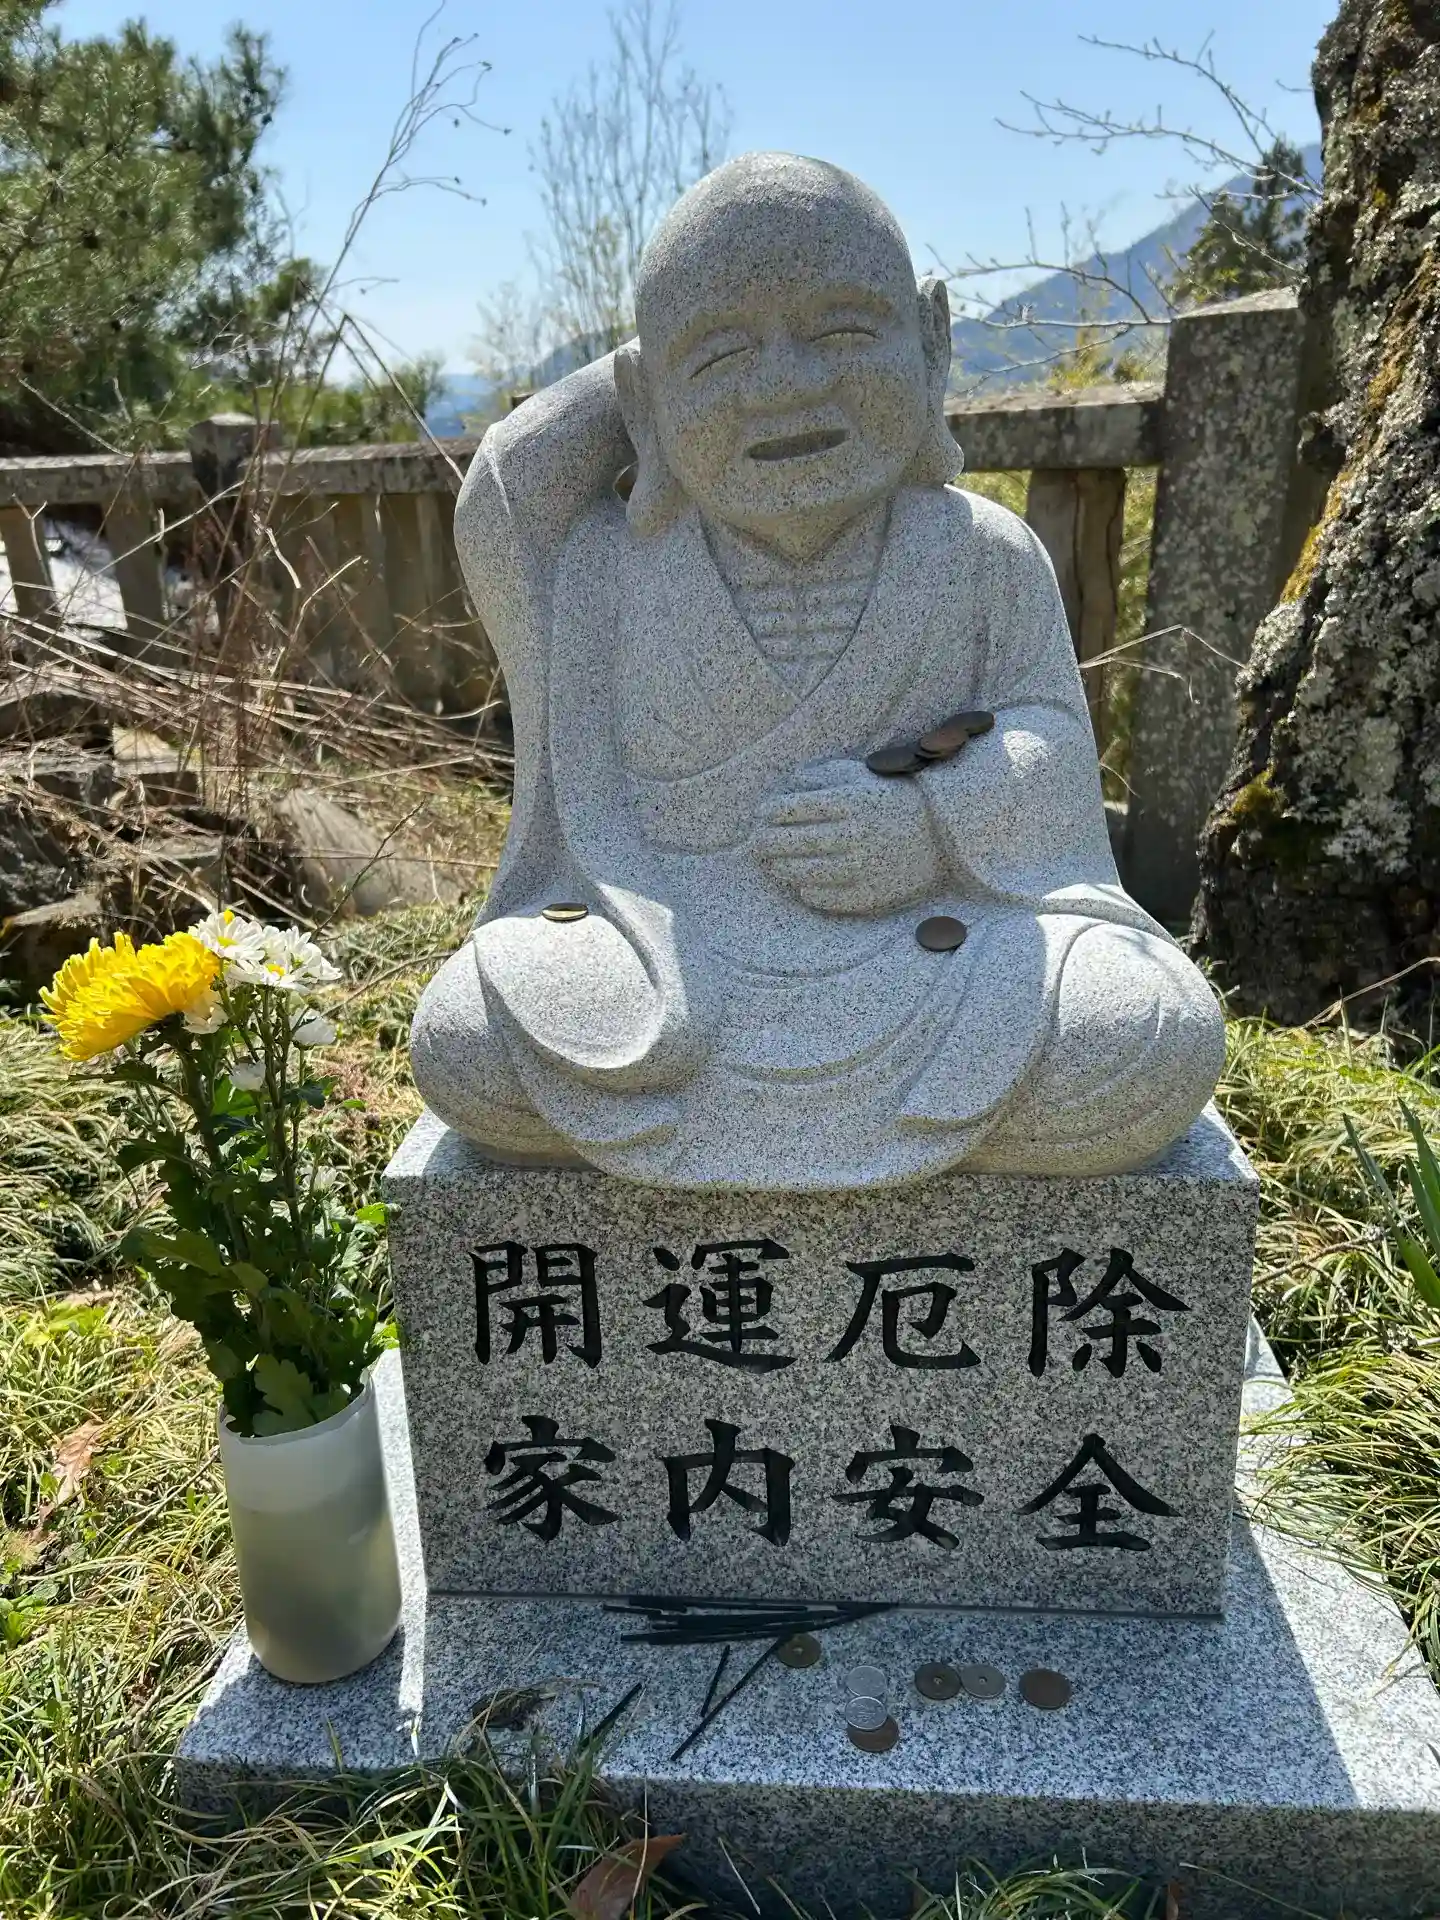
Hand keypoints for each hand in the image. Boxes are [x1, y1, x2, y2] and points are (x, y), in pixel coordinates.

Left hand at [753, 759, 946, 915]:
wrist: (943, 833)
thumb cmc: (893, 800)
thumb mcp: (862, 776)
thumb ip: (823, 775)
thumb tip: (788, 784)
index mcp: (848, 800)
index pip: (788, 809)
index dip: (766, 814)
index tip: (760, 817)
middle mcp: (853, 833)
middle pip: (788, 843)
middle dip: (763, 843)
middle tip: (754, 845)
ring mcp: (862, 866)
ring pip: (803, 873)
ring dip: (780, 869)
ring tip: (773, 866)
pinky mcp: (871, 893)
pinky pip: (827, 898)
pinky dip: (810, 893)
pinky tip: (803, 886)